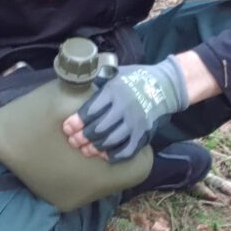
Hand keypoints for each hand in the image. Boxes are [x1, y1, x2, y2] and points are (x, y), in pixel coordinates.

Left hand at [64, 56, 187, 161]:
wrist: (164, 86)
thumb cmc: (134, 79)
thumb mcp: (115, 74)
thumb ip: (97, 81)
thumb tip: (77, 83)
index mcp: (113, 92)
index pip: (91, 110)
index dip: (76, 122)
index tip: (67, 128)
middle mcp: (124, 107)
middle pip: (98, 128)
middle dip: (82, 137)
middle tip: (73, 141)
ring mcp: (135, 122)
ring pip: (111, 140)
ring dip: (95, 148)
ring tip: (85, 150)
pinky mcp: (143, 133)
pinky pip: (127, 149)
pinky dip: (114, 155)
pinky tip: (105, 156)